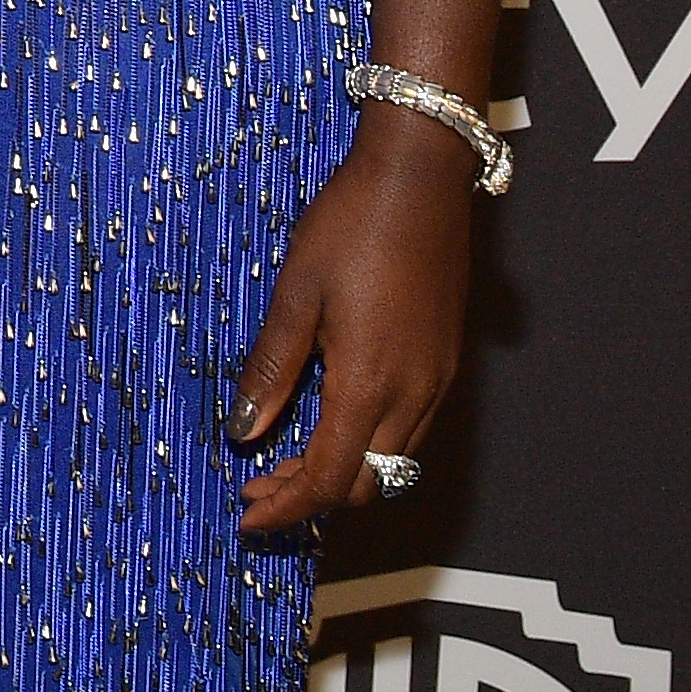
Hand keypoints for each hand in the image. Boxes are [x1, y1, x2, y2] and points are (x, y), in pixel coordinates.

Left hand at [228, 101, 478, 535]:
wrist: (420, 174)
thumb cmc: (352, 222)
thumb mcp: (295, 293)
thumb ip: (272, 368)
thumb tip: (244, 431)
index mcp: (370, 383)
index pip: (328, 479)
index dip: (286, 507)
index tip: (248, 517)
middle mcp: (414, 394)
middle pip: (365, 485)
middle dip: (310, 498)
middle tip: (258, 489)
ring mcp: (437, 379)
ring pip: (392, 464)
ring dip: (340, 475)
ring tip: (286, 462)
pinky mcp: (446, 361)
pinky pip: (410, 431)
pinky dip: (368, 447)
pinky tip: (331, 422)